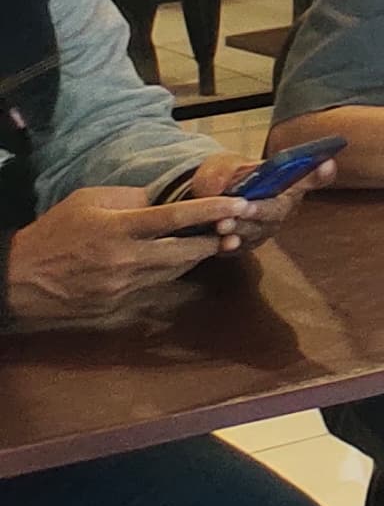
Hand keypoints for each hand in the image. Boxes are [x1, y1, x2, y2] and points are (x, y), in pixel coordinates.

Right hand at [7, 183, 244, 322]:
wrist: (18, 280)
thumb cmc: (55, 231)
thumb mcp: (88, 200)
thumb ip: (132, 198)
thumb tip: (164, 201)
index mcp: (118, 229)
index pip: (176, 218)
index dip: (212, 210)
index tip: (240, 204)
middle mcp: (125, 261)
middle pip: (186, 252)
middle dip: (214, 240)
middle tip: (235, 227)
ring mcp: (122, 288)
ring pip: (174, 272)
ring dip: (195, 258)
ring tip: (215, 242)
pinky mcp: (117, 307)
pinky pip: (155, 288)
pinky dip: (170, 274)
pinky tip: (178, 263)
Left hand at [180, 150, 321, 253]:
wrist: (210, 198)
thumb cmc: (225, 177)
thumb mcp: (225, 166)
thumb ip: (226, 171)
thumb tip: (224, 183)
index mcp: (284, 183)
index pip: (310, 177)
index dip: (319, 174)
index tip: (327, 163)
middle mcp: (281, 208)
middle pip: (278, 210)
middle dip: (261, 210)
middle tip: (245, 207)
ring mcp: (265, 229)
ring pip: (257, 231)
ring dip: (240, 228)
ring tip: (223, 224)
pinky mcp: (247, 245)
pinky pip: (240, 248)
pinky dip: (231, 246)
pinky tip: (223, 243)